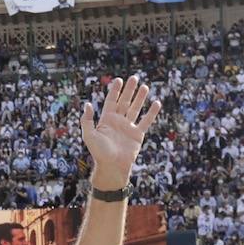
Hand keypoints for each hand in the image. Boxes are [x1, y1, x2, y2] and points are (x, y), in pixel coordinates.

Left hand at [80, 75, 161, 189]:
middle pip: (124, 102)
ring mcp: (128, 127)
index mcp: (106, 120)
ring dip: (140, 98)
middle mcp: (118, 122)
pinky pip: (146, 121)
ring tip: (145, 86)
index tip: (119, 80)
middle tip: (134, 77)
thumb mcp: (89, 136)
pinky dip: (151, 113)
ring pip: (135, 109)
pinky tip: (156, 103)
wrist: (112, 167)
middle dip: (129, 90)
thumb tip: (87, 104)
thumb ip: (87, 120)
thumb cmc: (99, 153)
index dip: (115, 91)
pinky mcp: (137, 135)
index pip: (111, 101)